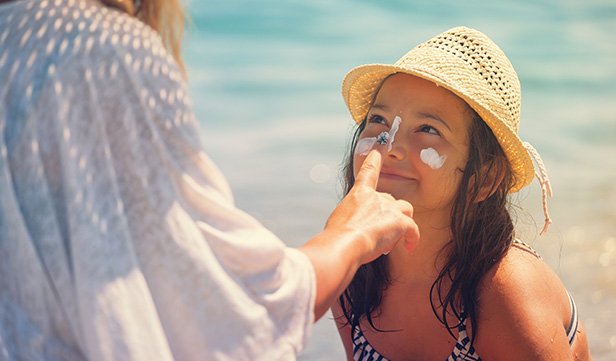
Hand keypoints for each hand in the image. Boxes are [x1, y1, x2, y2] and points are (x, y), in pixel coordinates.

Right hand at [325, 144, 419, 262]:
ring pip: (405, 210)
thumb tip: (353, 227)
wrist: (344, 244)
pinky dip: (412, 239)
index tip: (383, 139)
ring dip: (402, 222)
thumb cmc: (335, 237)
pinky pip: (413, 229)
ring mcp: (390, 208)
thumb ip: (350, 218)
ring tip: (393, 239)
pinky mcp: (400, 222)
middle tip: (376, 234)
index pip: (369, 169)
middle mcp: (376, 196)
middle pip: (390, 200)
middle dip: (386, 215)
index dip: (376, 154)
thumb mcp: (337, 221)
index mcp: (359, 193)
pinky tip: (408, 249)